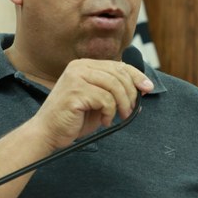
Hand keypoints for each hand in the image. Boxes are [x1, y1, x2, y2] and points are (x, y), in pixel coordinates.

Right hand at [32, 58, 153, 148]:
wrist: (48, 132)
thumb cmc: (73, 119)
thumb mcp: (98, 101)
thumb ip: (115, 92)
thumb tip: (142, 89)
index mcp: (84, 65)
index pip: (118, 65)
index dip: (136, 76)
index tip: (148, 88)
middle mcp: (79, 67)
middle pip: (118, 74)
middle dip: (130, 94)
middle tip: (129, 111)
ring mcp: (76, 77)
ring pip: (114, 86)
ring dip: (122, 104)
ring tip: (118, 117)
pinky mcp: (75, 91)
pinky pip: (105, 100)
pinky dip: (109, 113)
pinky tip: (103, 121)